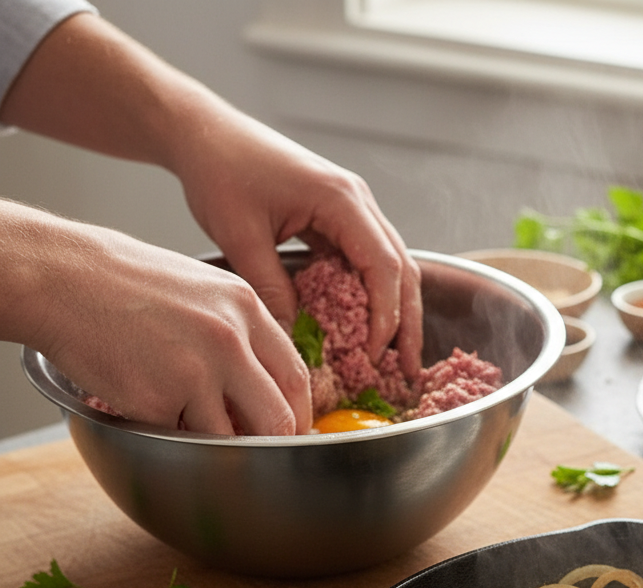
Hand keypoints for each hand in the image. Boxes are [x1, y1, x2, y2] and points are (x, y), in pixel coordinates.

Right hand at [2, 202, 311, 435]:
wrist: (62, 278)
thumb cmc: (127, 283)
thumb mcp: (204, 290)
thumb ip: (242, 332)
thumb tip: (267, 384)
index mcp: (246, 308)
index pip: (296, 376)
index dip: (298, 411)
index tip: (291, 427)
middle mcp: (229, 340)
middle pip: (278, 417)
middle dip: (274, 442)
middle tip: (263, 450)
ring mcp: (194, 373)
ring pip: (230, 437)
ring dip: (217, 442)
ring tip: (188, 417)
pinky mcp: (157, 401)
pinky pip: (178, 436)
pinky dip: (168, 431)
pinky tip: (146, 400)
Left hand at [170, 111, 423, 378]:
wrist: (204, 133)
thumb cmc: (220, 170)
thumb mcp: (241, 237)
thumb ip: (271, 289)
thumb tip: (293, 341)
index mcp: (341, 199)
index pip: (384, 266)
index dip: (385, 315)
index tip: (373, 354)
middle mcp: (358, 201)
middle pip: (402, 268)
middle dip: (407, 322)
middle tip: (407, 368)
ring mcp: (353, 208)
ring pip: (392, 266)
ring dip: (397, 311)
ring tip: (394, 356)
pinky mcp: (339, 217)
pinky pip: (368, 261)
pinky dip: (373, 296)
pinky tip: (366, 326)